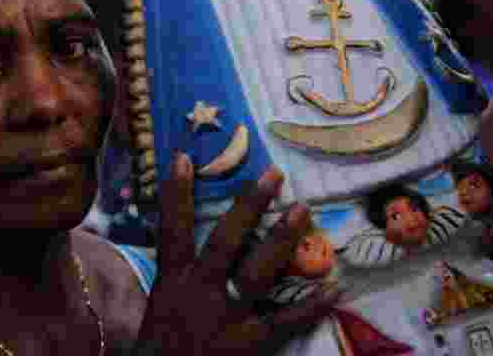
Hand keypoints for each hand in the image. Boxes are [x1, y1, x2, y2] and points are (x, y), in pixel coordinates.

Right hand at [133, 155, 338, 355]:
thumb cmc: (160, 351)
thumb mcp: (158, 309)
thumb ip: (173, 281)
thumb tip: (177, 247)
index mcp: (172, 282)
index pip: (172, 230)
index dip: (176, 193)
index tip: (183, 156)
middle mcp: (200, 292)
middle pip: (225, 240)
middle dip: (248, 206)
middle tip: (273, 175)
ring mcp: (227, 317)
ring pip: (256, 272)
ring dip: (280, 240)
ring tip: (301, 209)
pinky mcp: (251, 344)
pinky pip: (285, 321)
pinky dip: (310, 305)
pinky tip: (334, 287)